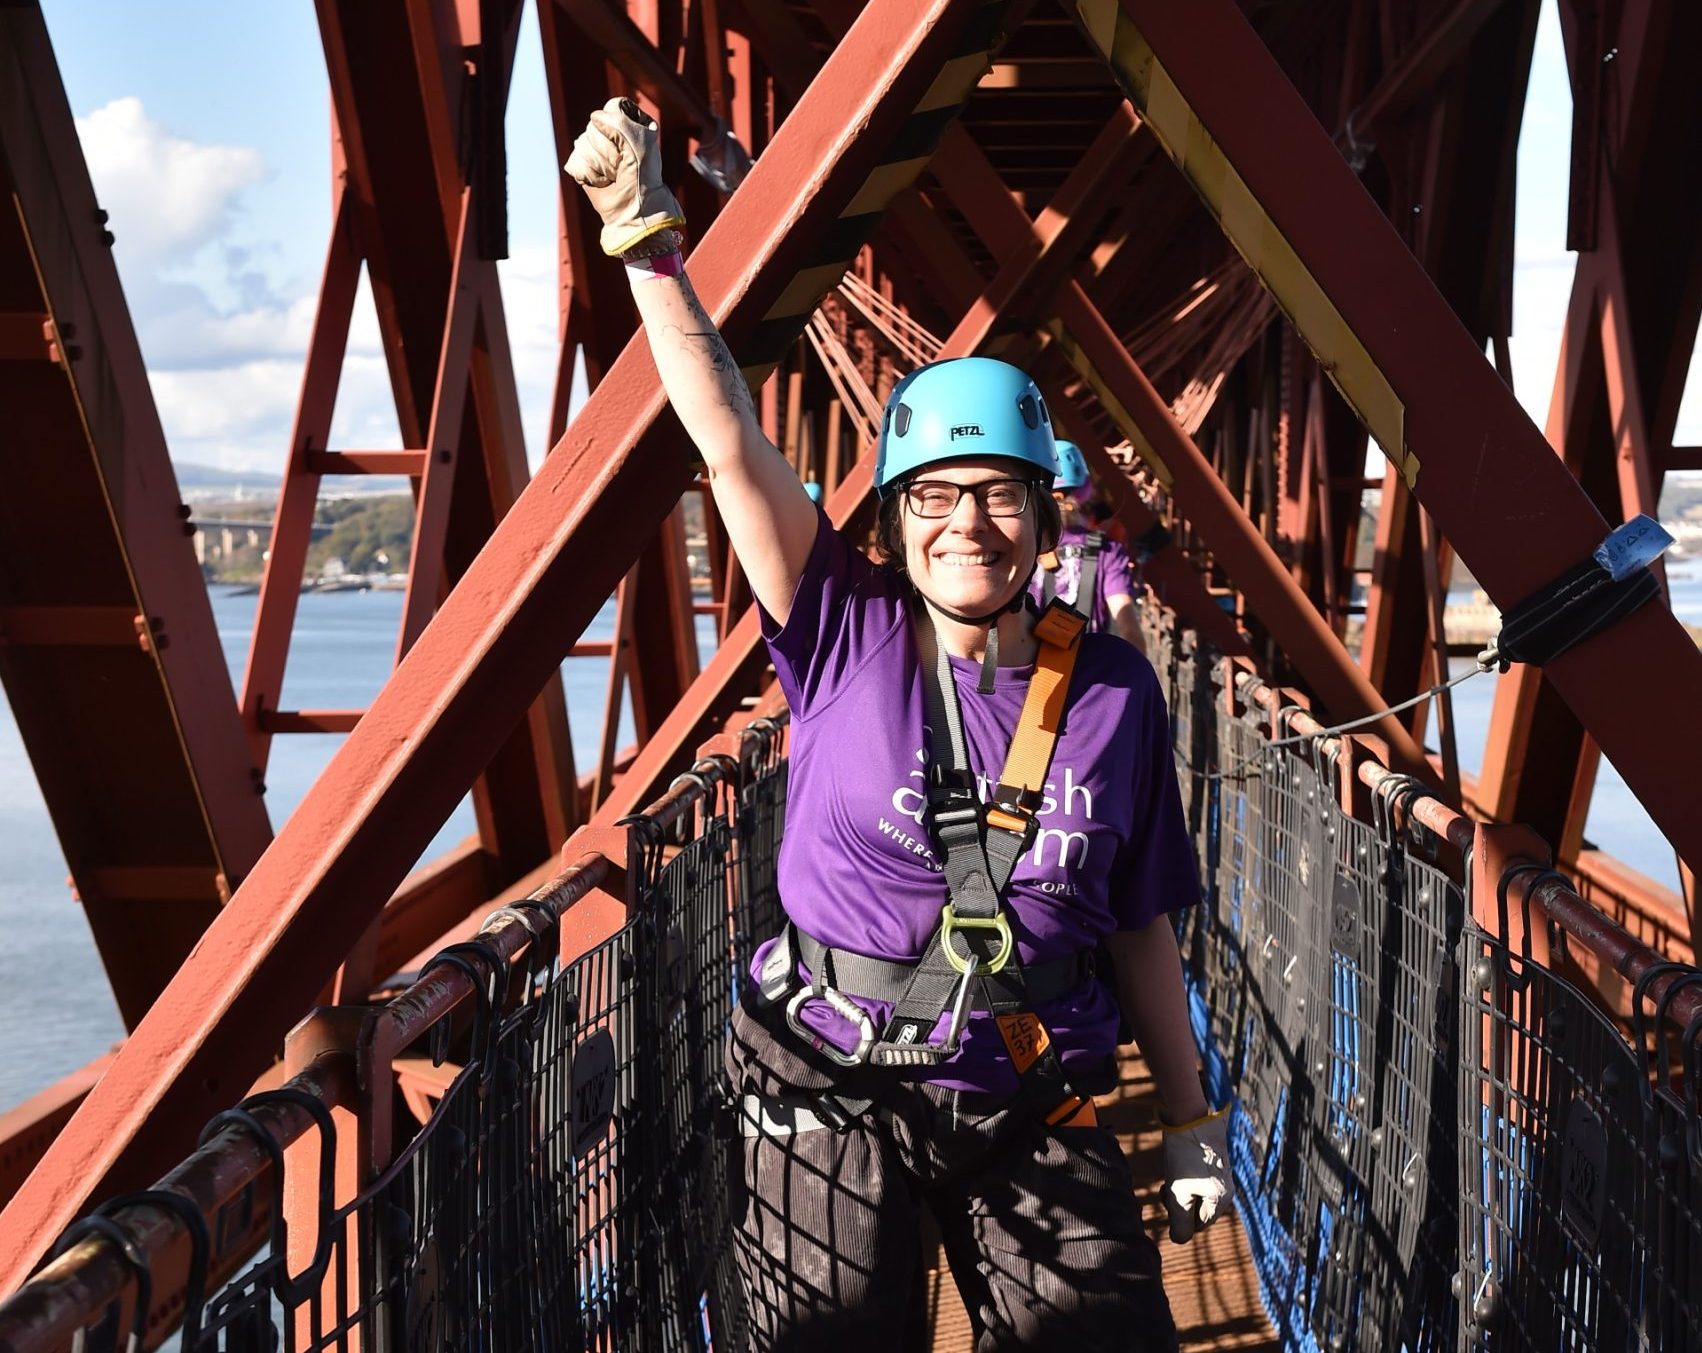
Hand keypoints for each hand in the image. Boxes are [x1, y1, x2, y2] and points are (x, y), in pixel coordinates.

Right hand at [564, 97, 685, 256]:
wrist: (634, 210)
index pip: (614, 108)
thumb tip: (595, 118)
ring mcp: (595, 149)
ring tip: (614, 176)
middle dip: (610, 150)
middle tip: (623, 166)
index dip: (619, 126)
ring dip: (601, 165)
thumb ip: (619, 122)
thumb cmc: (642, 178)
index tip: (631, 146)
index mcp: (630, 124)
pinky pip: (575, 160)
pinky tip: (603, 182)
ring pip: (583, 143)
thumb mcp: (639, 145)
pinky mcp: (581, 164)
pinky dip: (589, 175)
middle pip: (595, 125)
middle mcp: (611, 134)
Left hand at [1160, 1106, 1230, 1242]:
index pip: (1198, 1225)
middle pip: (1198, 1210)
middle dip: (1180, 1203)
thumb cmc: (1183, 1156)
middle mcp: (1227, 1189)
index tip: (1167, 1199)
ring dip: (1182, 1190)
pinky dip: (1187, 1178)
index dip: (1179, 1218)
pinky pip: (1200, 1180)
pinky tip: (1177, 1165)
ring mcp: (1223, 1175)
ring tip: (1170, 1176)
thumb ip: (1179, 1222)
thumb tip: (1179, 1241)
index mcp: (1221, 1200)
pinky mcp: (1216, 1162)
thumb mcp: (1178, 1193)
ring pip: (1198, 1194)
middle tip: (1166, 1188)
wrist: (1191, 1117)